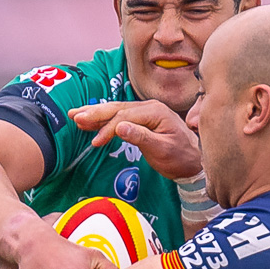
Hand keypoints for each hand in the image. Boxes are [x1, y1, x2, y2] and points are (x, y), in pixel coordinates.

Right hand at [69, 100, 201, 179]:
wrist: (195, 161)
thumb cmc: (181, 158)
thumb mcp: (162, 150)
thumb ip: (141, 137)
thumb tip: (119, 127)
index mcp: (155, 112)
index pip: (124, 117)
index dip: (107, 129)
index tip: (96, 143)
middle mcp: (150, 107)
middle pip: (117, 108)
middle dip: (94, 113)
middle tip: (74, 116)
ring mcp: (147, 112)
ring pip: (116, 110)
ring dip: (96, 113)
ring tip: (76, 116)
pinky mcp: (143, 119)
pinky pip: (121, 116)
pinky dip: (105, 119)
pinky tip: (92, 121)